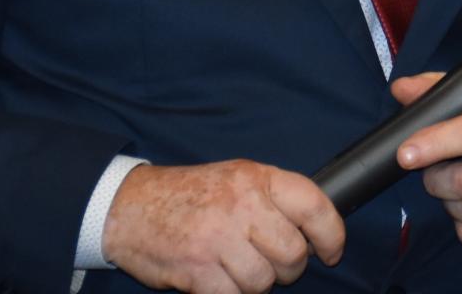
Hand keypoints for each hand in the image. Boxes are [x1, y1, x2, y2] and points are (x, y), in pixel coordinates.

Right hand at [101, 161, 344, 293]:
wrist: (129, 207)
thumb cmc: (192, 196)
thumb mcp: (237, 178)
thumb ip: (274, 199)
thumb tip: (314, 235)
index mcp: (257, 178)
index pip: (314, 205)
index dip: (332, 235)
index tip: (331, 252)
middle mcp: (241, 205)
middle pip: (292, 254)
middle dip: (288, 269)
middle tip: (273, 266)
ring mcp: (218, 238)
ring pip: (264, 281)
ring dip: (255, 284)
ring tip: (237, 269)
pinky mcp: (196, 270)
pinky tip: (216, 280)